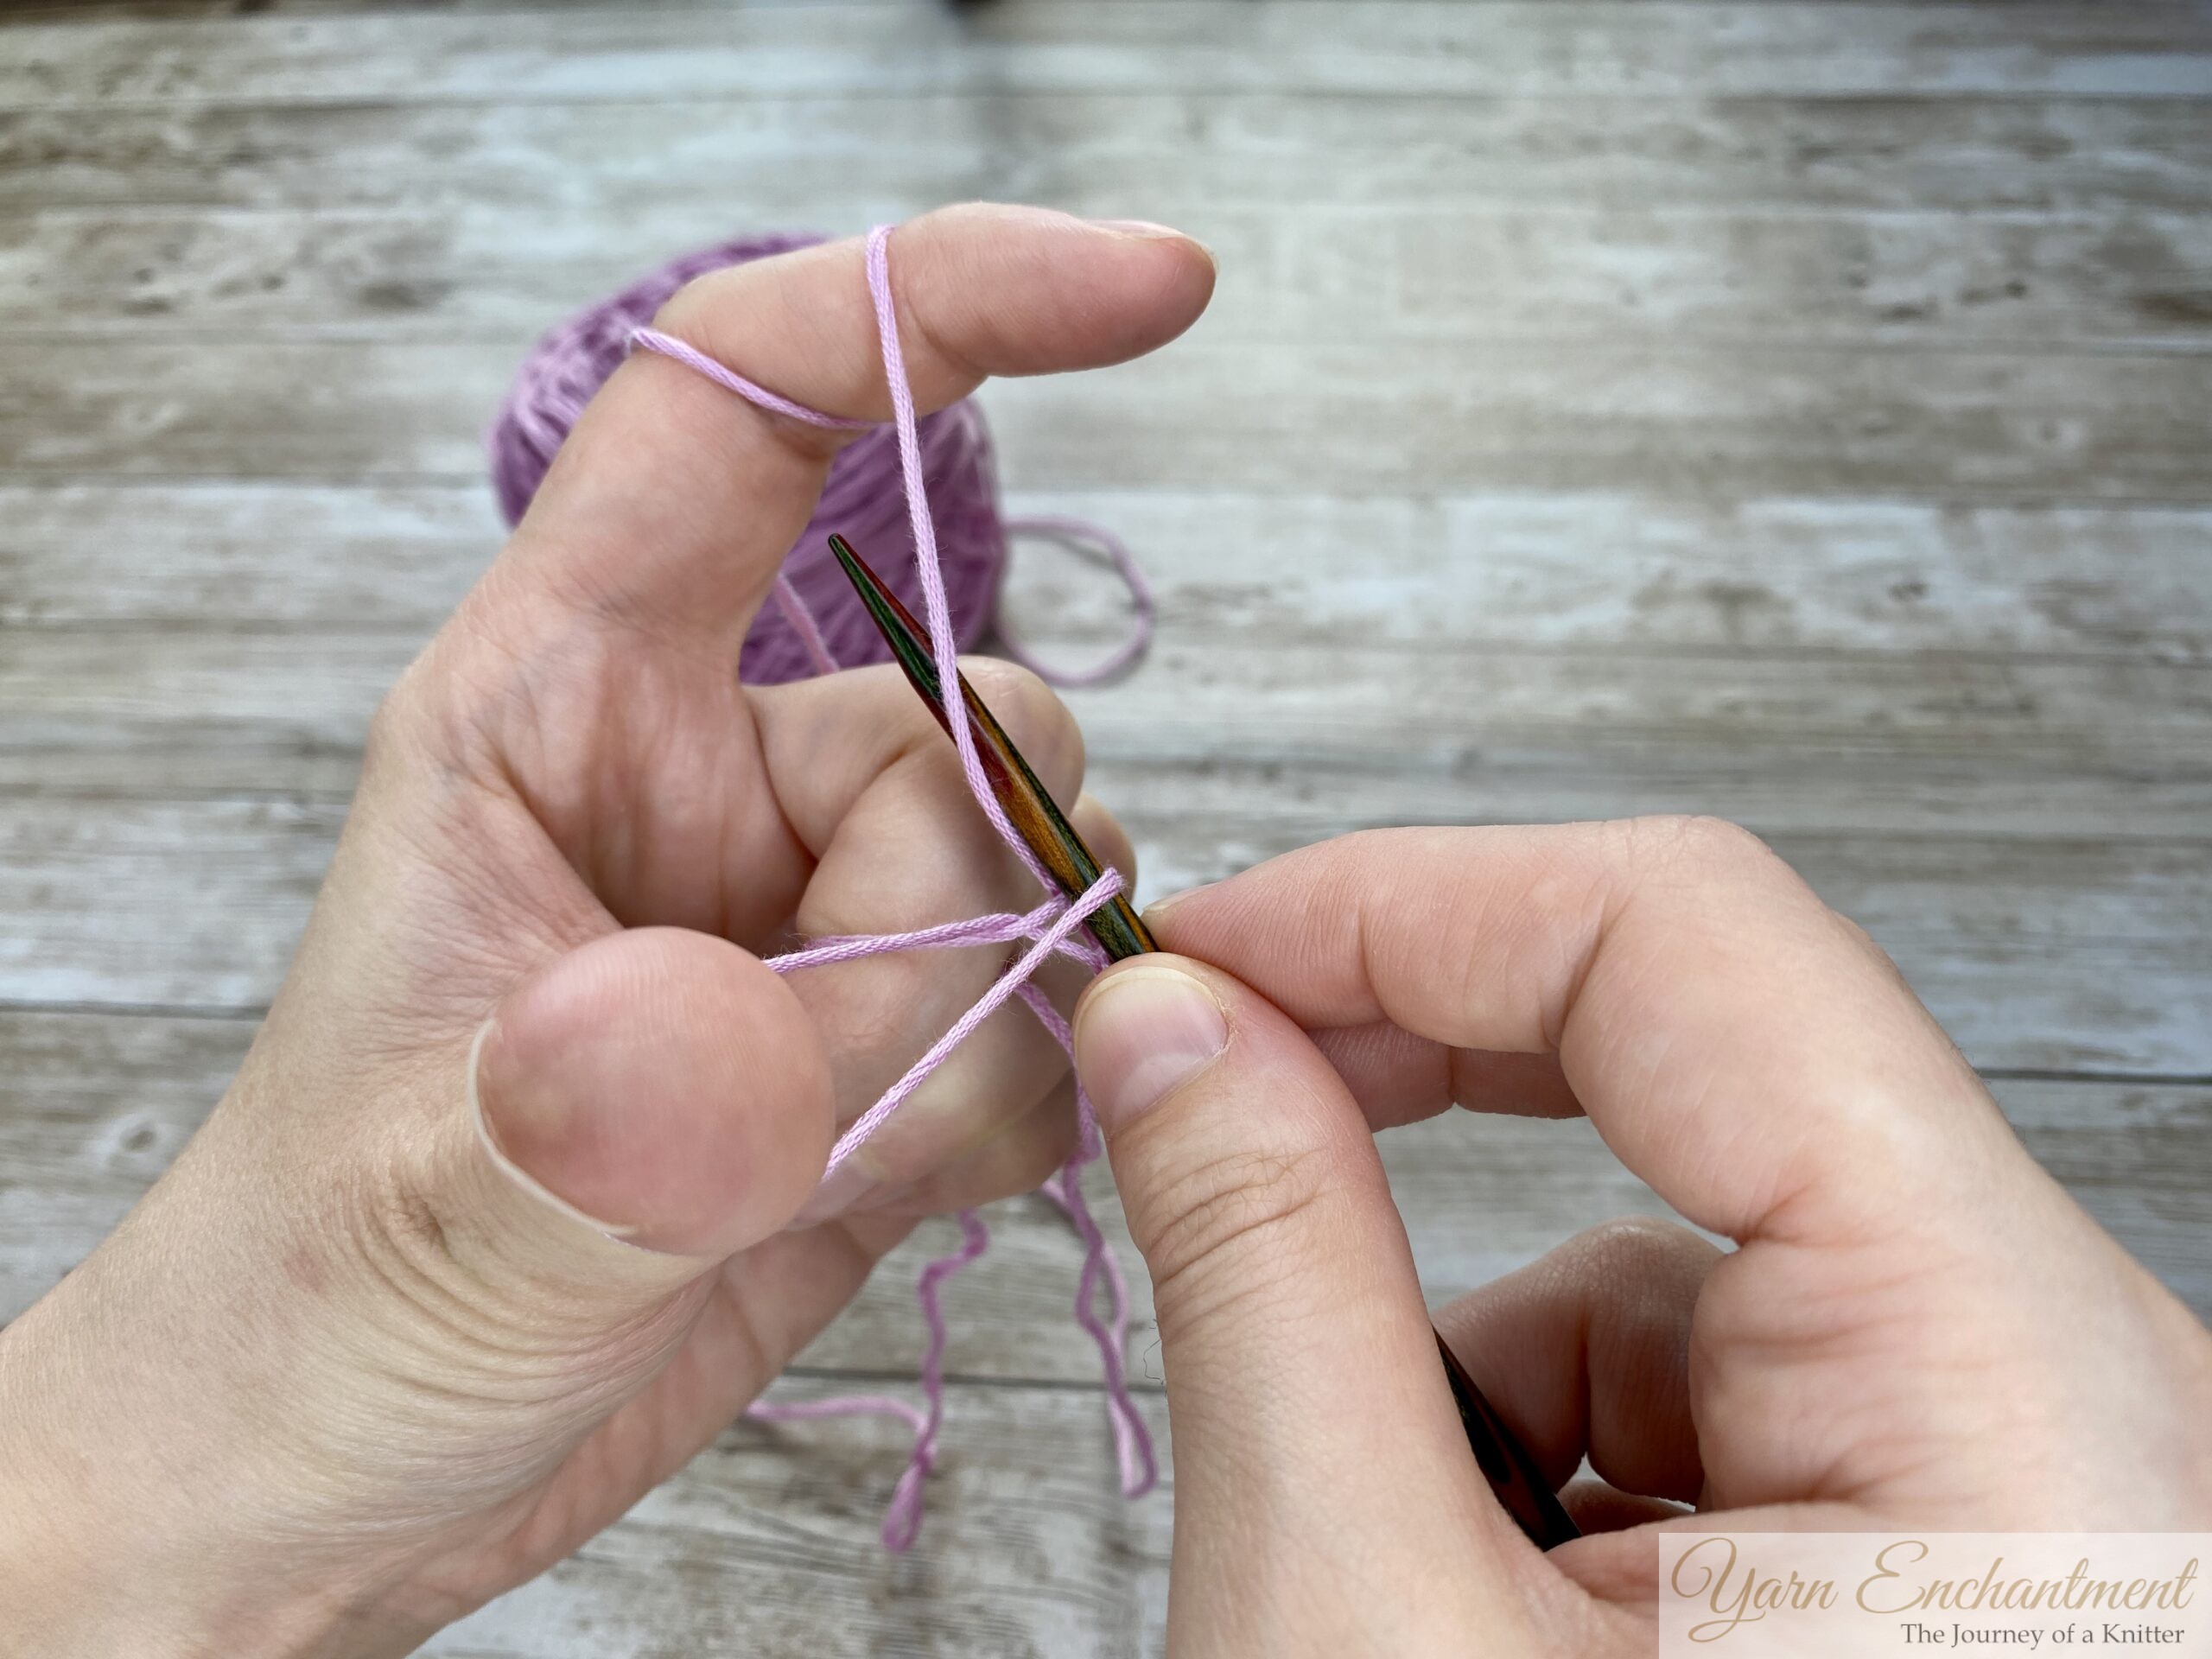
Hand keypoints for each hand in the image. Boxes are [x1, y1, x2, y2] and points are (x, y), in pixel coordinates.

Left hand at [0, 206, 1212, 1655]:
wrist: (350, 1472)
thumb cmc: (316, 1298)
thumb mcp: (428, 1213)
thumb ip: (599, 1124)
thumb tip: (754, 1025)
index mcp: (563, 702)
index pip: (750, 408)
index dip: (947, 304)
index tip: (1155, 295)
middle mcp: (710, 777)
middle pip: (964, 718)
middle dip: (945, 906)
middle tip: (812, 1067)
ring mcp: (813, 912)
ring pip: (1032, 874)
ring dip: (975, 1029)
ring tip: (817, 1152)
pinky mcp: (887, 1037)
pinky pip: (1051, 1017)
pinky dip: (1006, 1110)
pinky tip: (869, 1188)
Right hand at [1069, 819, 2211, 1654]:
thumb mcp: (1360, 1634)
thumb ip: (1268, 1269)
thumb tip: (1176, 1024)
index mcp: (2014, 1402)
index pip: (1692, 942)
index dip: (1405, 900)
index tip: (1194, 952)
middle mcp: (2074, 1409)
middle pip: (1699, 1075)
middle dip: (1413, 1092)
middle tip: (1193, 1106)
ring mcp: (2021, 1480)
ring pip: (1679, 1265)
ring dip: (1470, 1355)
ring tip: (1378, 1579)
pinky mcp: (1951, 1552)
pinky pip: (1712, 1396)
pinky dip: (1548, 1461)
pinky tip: (1483, 1623)